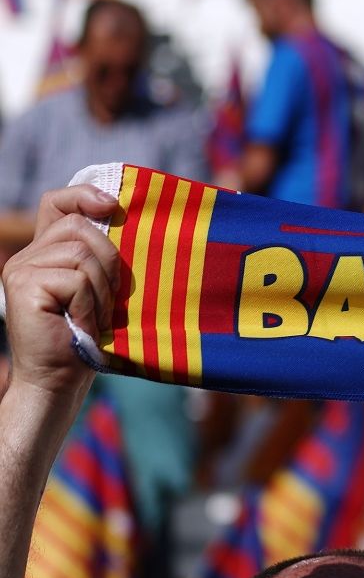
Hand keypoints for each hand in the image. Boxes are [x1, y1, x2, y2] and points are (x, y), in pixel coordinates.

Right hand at [1, 185, 120, 400]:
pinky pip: (77, 279)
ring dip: (101, 290)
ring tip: (94, 317)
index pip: (58, 203)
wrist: (58, 380)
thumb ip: (99, 261)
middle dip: (109, 261)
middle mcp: (27, 256)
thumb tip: (127, 225)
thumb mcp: (98, 292)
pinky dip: (90, 305)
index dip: (85, 196)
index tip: (114, 206)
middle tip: (109, 300)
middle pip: (80, 227)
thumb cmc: (87, 340)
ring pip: (82, 253)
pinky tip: (84, 325)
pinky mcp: (24, 285)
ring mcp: (22, 269)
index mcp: (44, 252)